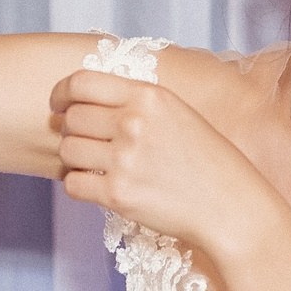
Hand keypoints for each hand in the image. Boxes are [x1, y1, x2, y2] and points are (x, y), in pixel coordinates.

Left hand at [51, 70, 290, 275]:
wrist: (231, 207)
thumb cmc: (208, 162)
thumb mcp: (178, 113)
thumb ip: (137, 102)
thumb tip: (87, 99)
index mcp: (149, 96)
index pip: (81, 82)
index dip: (61, 93)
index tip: (59, 105)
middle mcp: (134, 123)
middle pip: (72, 119)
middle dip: (71, 130)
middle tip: (86, 143)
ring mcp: (124, 160)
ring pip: (67, 151)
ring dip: (74, 159)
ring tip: (95, 166)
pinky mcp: (118, 195)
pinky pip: (73, 184)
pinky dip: (79, 186)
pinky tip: (98, 187)